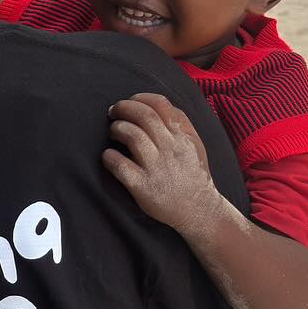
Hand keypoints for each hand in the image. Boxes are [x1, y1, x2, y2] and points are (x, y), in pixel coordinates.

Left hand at [103, 93, 214, 233]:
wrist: (199, 210)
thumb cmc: (193, 174)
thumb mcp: (195, 144)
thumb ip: (181, 123)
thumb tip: (156, 103)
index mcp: (183, 136)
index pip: (160, 104)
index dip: (140, 98)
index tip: (129, 101)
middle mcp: (171, 149)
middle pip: (144, 116)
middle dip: (123, 108)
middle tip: (113, 112)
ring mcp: (157, 168)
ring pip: (132, 136)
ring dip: (117, 129)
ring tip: (114, 132)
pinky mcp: (143, 187)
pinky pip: (121, 166)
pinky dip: (109, 157)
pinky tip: (108, 157)